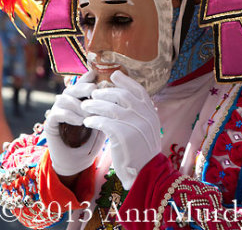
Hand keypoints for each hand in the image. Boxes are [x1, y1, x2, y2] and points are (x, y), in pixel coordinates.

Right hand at [44, 70, 104, 175]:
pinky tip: (80, 121)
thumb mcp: (101, 125)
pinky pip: (56, 114)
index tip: (96, 74)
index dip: (87, 78)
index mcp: (78, 101)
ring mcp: (57, 113)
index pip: (82, 85)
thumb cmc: (91, 142)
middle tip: (93, 90)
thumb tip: (116, 97)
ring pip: (64, 99)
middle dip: (83, 87)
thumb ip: (104, 112)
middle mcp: (66, 104)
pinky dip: (69, 115)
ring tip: (88, 114)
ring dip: (77, 105)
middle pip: (72, 88)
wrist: (76, 164)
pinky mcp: (50, 124)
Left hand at [82, 70, 160, 188]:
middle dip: (104, 92)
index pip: (138, 90)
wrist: (146, 173)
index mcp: (150, 112)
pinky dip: (94, 120)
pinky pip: (104, 122)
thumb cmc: (141, 149)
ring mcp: (134, 125)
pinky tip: (87, 122)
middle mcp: (144, 115)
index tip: (113, 75)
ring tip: (85, 107)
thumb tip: (120, 95)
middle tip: (93, 94)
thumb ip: (138, 112)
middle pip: (121, 95)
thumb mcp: (145, 127)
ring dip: (94, 105)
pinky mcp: (123, 136)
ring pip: (110, 107)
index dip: (125, 80)